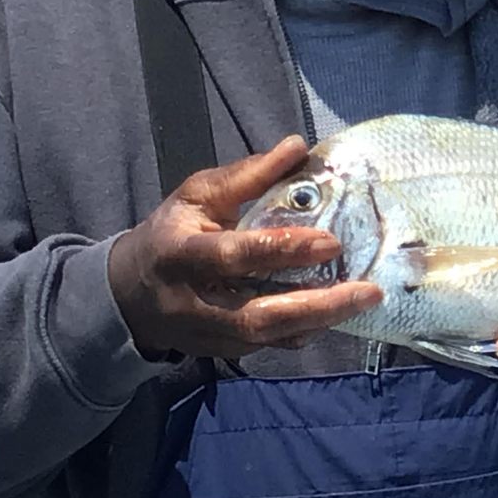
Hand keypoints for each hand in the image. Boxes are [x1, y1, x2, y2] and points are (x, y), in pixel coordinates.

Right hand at [108, 136, 381, 359]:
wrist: (129, 294)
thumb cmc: (172, 232)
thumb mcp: (198, 195)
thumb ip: (247, 175)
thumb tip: (297, 147)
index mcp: (182, 254)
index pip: (235, 256)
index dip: (283, 250)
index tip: (330, 242)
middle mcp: (195, 302)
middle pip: (259, 314)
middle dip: (317, 305)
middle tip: (367, 290)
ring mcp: (209, 334)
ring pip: (269, 337)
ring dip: (320, 321)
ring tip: (364, 300)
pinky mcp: (223, 350)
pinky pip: (270, 346)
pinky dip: (306, 330)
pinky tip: (338, 313)